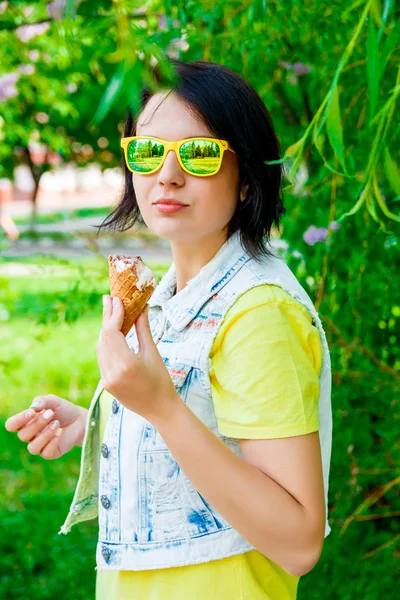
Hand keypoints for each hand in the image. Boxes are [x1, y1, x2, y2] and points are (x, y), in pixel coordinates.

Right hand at [5, 395, 87, 459]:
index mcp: (26, 422)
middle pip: (22, 435)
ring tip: (57, 423)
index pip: (11, 425)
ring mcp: (39, 445)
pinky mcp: (50, 453)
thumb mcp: (53, 401)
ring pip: (32, 448)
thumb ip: (42, 401)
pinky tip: (60, 433)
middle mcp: (30, 435)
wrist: (80, 419)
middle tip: (51, 414)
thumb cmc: (63, 410)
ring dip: (45, 435)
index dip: (18, 420)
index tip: (32, 412)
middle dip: (37, 423)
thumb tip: (33, 408)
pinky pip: (45, 453)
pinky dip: (53, 442)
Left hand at [96, 295, 182, 424]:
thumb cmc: (162, 381)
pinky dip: (106, 343)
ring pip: (100, 348)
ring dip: (105, 329)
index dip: (113, 314)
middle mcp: (112, 372)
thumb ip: (142, 330)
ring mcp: (107, 380)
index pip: (112, 333)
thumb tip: (140, 308)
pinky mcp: (106, 384)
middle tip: (109, 298)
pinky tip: (111, 333)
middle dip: (107, 317)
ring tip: (110, 311)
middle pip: (103, 338)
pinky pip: (102, 358)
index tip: (117, 299)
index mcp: (126, 364)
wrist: (160, 410)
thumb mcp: (153, 353)